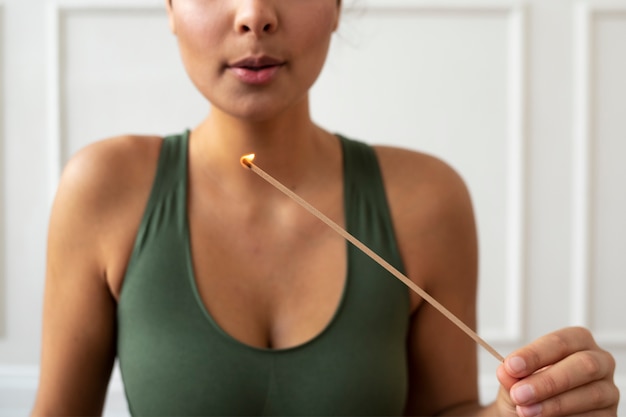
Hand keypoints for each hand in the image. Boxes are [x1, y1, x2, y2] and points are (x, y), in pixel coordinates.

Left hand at [495, 327, 618, 416]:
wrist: (532, 416)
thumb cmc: (528, 390)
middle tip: (519, 394)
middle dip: (548, 381)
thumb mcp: (515, 380)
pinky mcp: (609, 415)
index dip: (535, 354)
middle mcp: (599, 362)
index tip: (511, 366)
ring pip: (591, 394)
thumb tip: (506, 371)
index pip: (559, 342)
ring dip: (555, 404)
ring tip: (526, 411)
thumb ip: (512, 375)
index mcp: (577, 341)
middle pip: (583, 365)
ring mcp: (608, 390)